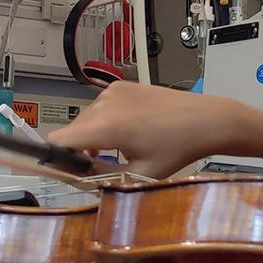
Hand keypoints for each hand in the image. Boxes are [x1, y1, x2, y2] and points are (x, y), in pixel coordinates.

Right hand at [47, 81, 262, 176]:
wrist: (207, 119)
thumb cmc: (177, 150)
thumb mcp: (139, 173)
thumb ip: (101, 176)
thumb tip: (74, 177)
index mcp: (106, 127)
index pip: (58, 140)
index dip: (56, 157)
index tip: (66, 170)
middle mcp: (103, 104)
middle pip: (71, 131)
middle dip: (78, 150)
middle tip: (100, 166)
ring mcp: (111, 91)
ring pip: (84, 120)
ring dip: (92, 136)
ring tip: (119, 148)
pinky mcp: (121, 85)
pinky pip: (99, 108)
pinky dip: (104, 121)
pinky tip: (128, 131)